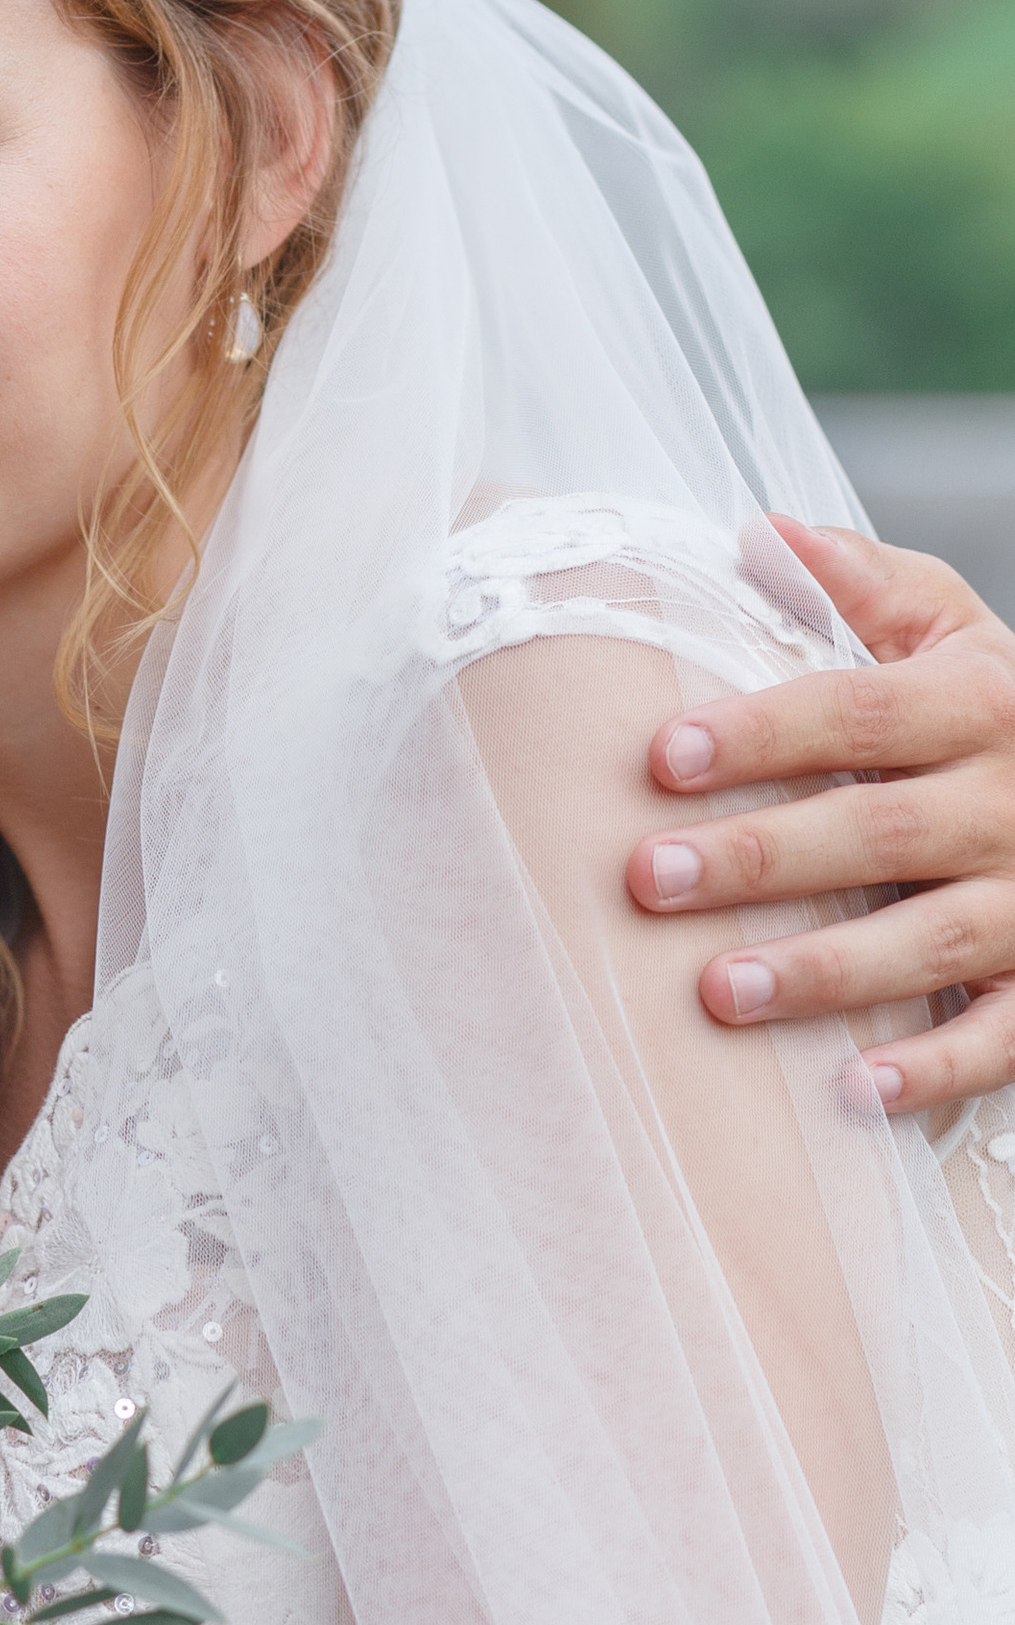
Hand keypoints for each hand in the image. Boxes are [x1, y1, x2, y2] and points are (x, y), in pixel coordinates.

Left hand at [625, 517, 1014, 1115]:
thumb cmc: (995, 707)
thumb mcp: (953, 628)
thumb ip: (864, 583)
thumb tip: (761, 532)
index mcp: (980, 702)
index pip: (860, 712)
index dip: (761, 734)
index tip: (659, 756)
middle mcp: (1012, 803)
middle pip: (878, 830)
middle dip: (761, 857)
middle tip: (645, 879)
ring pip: (930, 940)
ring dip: (824, 970)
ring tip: (716, 991)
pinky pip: (1002, 1038)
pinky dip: (934, 1069)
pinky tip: (852, 1092)